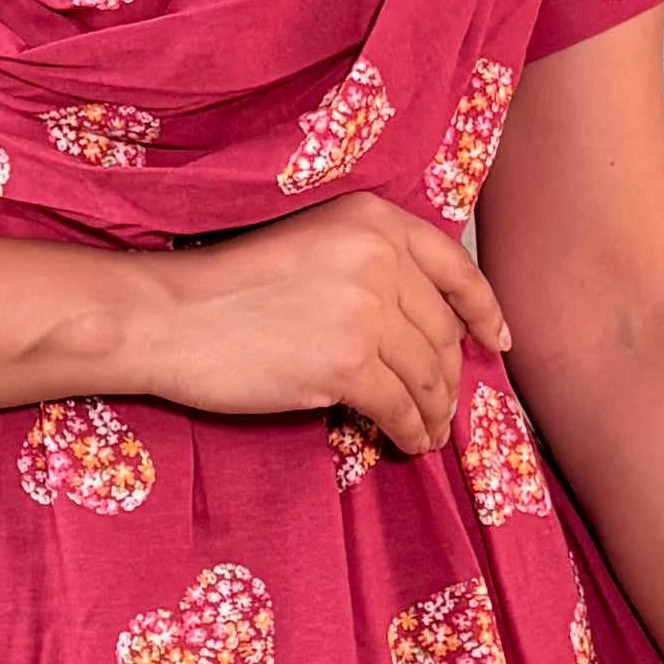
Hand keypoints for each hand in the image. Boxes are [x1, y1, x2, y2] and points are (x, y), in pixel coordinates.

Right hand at [120, 194, 511, 453]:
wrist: (169, 316)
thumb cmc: (225, 286)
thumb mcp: (309, 245)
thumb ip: (367, 266)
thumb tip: (421, 327)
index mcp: (372, 219)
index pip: (454, 267)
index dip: (483, 309)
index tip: (495, 340)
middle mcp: (378, 258)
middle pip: (442, 330)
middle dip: (450, 375)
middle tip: (445, 405)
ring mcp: (365, 311)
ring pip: (428, 375)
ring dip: (435, 412)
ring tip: (428, 434)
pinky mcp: (346, 364)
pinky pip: (400, 408)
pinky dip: (411, 432)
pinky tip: (407, 445)